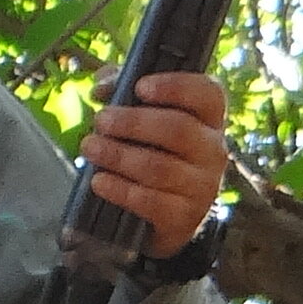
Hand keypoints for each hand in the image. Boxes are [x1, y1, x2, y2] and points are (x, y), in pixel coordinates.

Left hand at [77, 72, 226, 256]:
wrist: (170, 214)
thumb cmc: (156, 150)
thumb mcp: (146, 116)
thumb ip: (124, 91)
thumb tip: (101, 89)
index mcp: (209, 117)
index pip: (208, 94)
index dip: (175, 87)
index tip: (140, 87)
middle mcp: (213, 150)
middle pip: (177, 129)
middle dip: (133, 123)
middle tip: (100, 120)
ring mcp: (203, 186)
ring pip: (159, 167)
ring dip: (118, 155)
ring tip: (89, 147)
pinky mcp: (184, 217)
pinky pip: (151, 201)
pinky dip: (120, 190)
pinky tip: (99, 181)